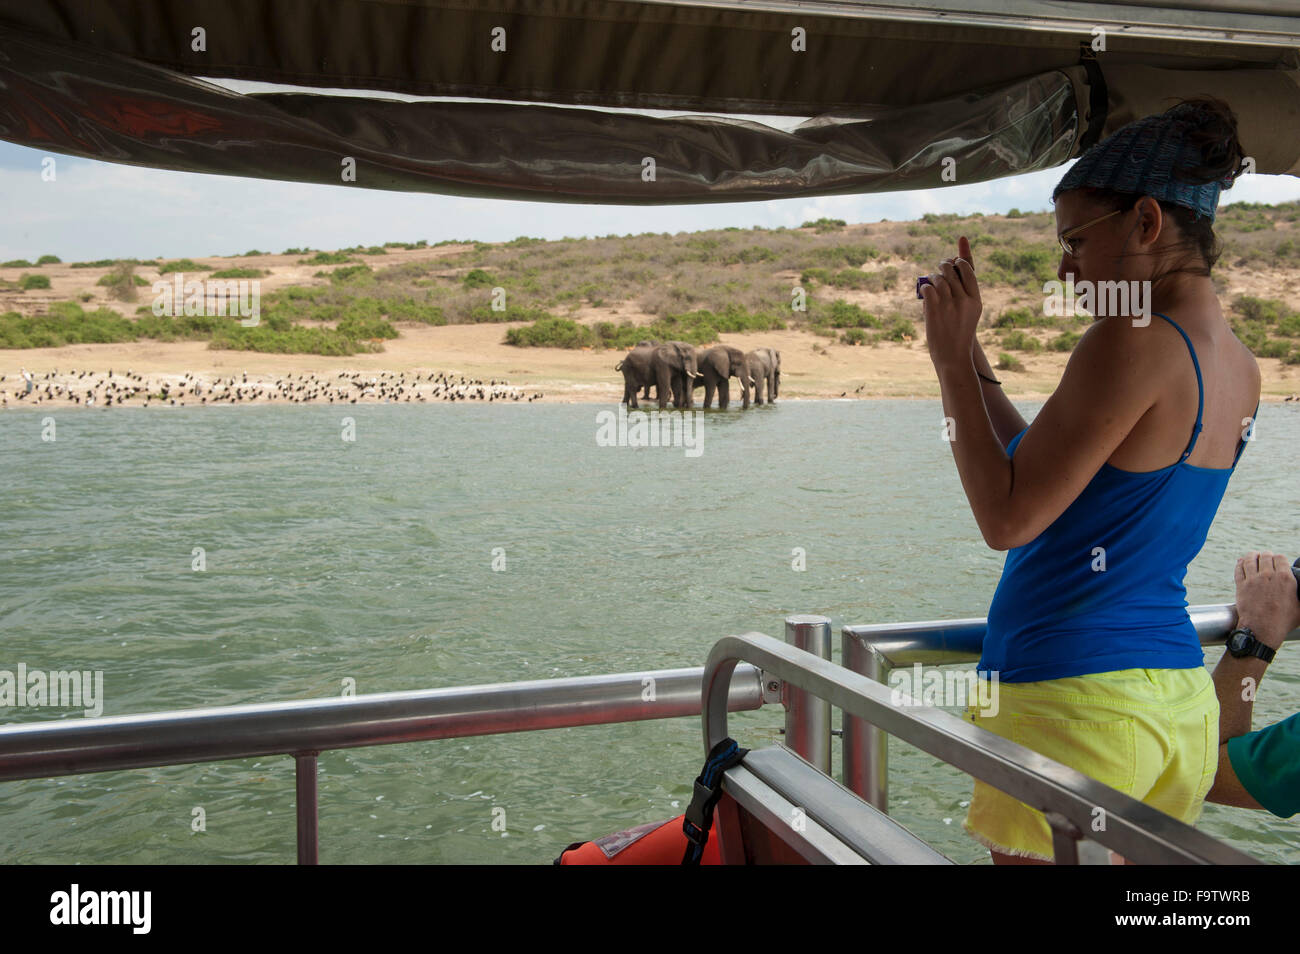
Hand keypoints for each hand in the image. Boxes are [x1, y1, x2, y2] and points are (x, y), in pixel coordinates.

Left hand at [921, 235, 981, 372]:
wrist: (952, 356)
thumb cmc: (960, 336)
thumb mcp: (969, 315)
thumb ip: (963, 296)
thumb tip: (949, 276)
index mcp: (975, 301)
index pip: (969, 273)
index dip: (962, 263)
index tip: (956, 260)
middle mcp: (964, 300)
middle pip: (952, 273)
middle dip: (945, 266)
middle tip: (941, 264)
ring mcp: (948, 304)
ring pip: (939, 279)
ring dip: (933, 276)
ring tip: (931, 278)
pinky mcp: (934, 309)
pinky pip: (928, 289)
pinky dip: (925, 287)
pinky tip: (925, 290)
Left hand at [1233, 552, 1299, 649]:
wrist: (1262, 630)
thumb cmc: (1283, 621)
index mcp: (1285, 579)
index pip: (1280, 558)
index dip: (1279, 558)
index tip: (1277, 561)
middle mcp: (1268, 576)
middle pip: (1265, 556)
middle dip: (1266, 556)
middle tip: (1264, 558)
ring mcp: (1253, 580)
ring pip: (1250, 560)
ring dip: (1251, 556)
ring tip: (1252, 556)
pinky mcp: (1240, 586)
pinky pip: (1239, 569)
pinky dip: (1240, 564)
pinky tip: (1241, 562)